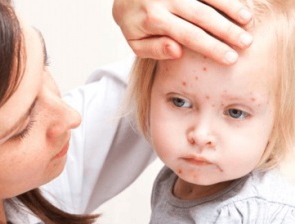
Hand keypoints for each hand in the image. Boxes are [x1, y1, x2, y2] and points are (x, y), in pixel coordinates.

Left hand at [113, 0, 252, 64]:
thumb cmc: (134, 22)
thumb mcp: (136, 42)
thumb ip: (155, 49)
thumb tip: (178, 52)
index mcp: (154, 19)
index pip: (189, 36)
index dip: (212, 47)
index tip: (230, 58)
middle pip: (203, 16)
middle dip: (227, 30)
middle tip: (246, 43)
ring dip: (231, 6)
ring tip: (248, 20)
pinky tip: (241, 3)